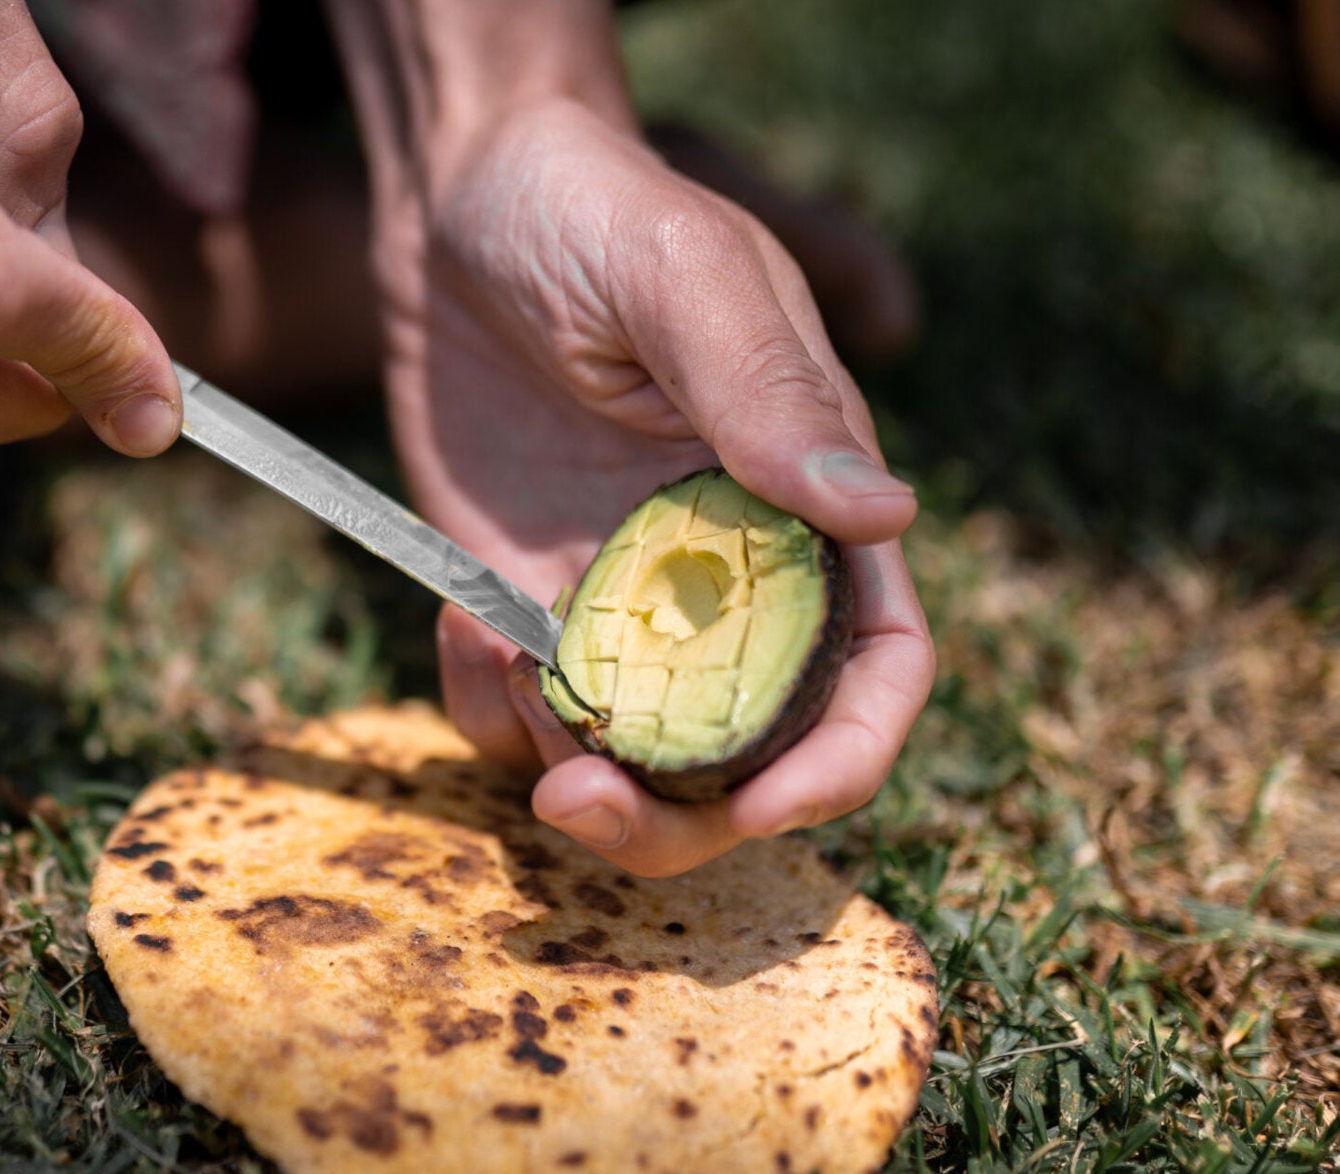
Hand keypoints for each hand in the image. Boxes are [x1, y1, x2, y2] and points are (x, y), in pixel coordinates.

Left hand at [384, 102, 933, 875]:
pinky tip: (456, 628)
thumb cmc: (595, 206)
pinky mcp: (521, 598)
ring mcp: (621, 598)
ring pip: (631, 760)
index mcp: (809, 507)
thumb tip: (883, 514)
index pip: (874, 668)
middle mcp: (727, 576)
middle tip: (584, 805)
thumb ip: (769, 394)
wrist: (461, 191)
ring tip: (500, 676)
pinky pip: (519, 713)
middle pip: (748, 754)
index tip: (768, 807)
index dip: (843, 757)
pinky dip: (487, 716)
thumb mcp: (685, 276)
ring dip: (571, 778)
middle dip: (682, 816)